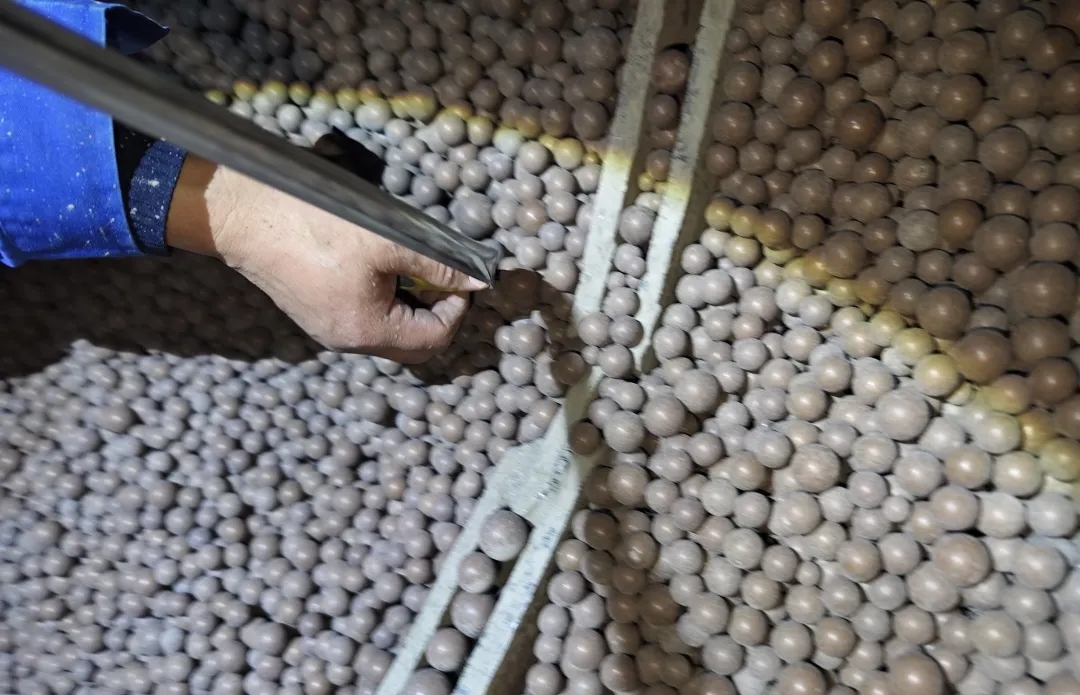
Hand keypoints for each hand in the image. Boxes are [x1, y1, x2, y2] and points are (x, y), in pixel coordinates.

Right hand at [165, 155, 485, 362]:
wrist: (244, 214)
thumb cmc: (316, 225)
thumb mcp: (389, 239)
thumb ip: (439, 265)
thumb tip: (479, 281)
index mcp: (368, 331)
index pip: (435, 339)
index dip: (458, 309)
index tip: (462, 277)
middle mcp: (347, 341)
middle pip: (413, 345)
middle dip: (438, 315)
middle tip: (444, 277)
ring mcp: (327, 330)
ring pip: (388, 333)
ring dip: (410, 306)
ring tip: (411, 266)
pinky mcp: (314, 312)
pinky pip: (363, 320)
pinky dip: (384, 301)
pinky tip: (381, 266)